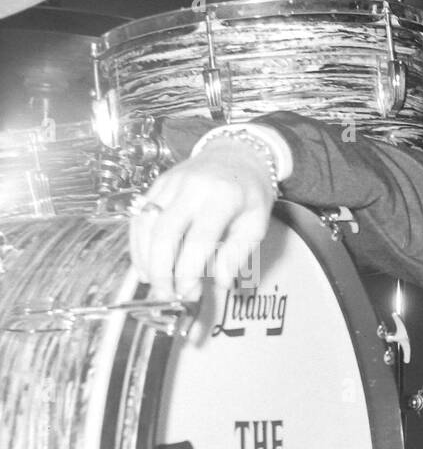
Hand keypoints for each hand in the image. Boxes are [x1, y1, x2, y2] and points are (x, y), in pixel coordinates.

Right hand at [128, 139, 277, 299]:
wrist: (237, 153)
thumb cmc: (250, 193)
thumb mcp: (256, 223)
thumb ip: (239, 254)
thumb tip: (220, 283)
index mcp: (221, 198)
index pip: (198, 240)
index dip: (188, 271)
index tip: (189, 293)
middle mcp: (191, 188)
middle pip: (164, 233)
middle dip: (161, 270)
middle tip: (166, 295)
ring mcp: (170, 184)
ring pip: (145, 225)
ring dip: (145, 259)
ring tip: (155, 285)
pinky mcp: (156, 184)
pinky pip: (139, 217)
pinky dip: (138, 244)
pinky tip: (145, 266)